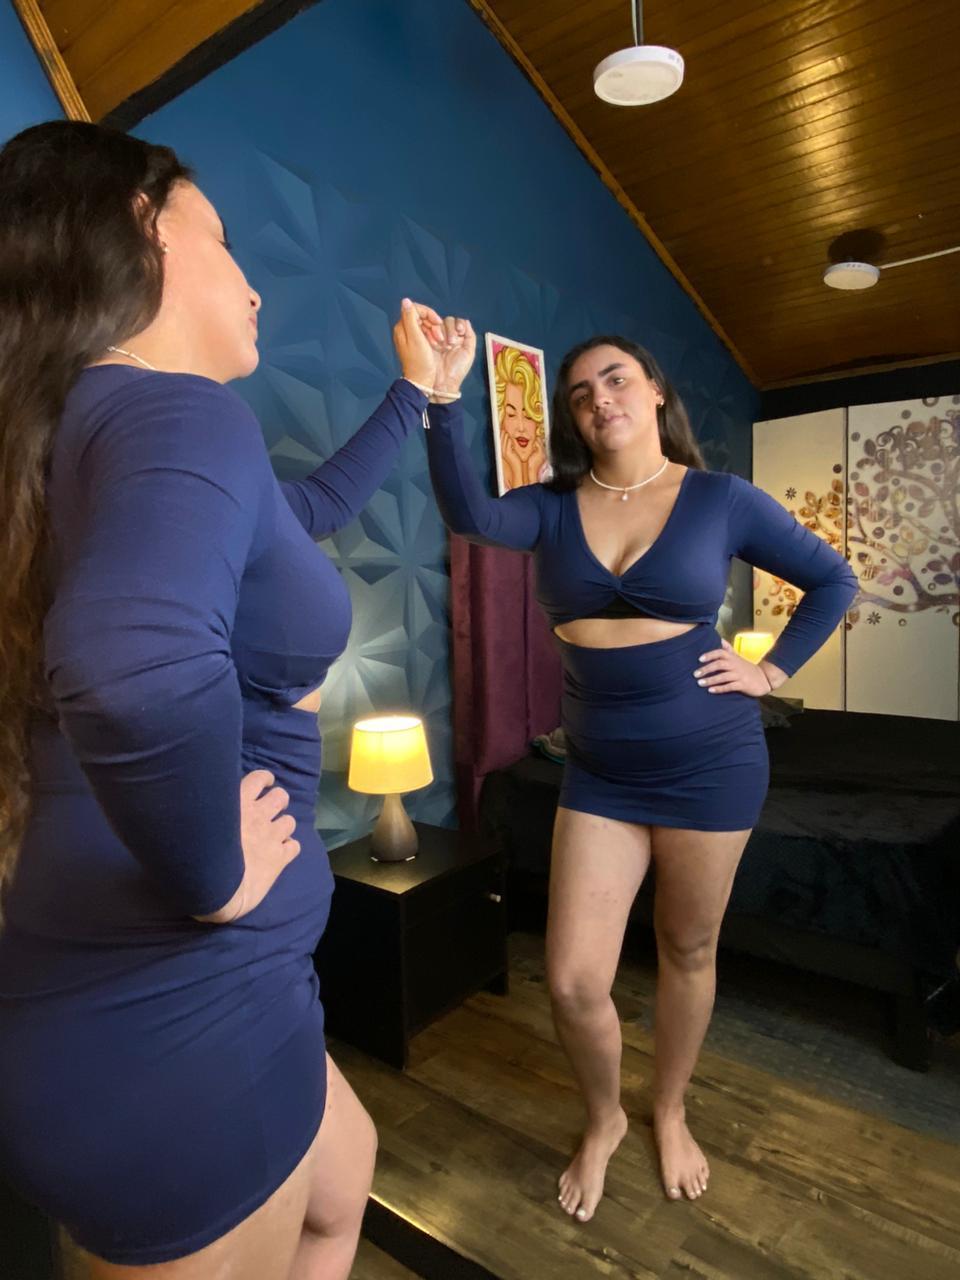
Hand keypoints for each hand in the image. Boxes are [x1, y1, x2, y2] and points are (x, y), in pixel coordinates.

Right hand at [194, 770, 299, 923]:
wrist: (212, 885)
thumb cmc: (194, 852)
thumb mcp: (195, 822)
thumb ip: (201, 809)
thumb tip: (186, 804)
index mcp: (238, 802)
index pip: (260, 778)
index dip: (265, 780)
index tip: (264, 784)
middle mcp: (259, 815)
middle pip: (281, 796)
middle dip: (277, 801)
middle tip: (269, 810)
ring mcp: (272, 836)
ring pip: (290, 821)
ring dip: (283, 825)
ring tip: (274, 833)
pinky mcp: (281, 858)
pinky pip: (295, 846)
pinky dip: (289, 848)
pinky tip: (280, 854)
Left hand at [392, 298, 443, 388]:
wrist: (421, 381)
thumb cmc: (420, 362)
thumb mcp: (416, 338)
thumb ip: (410, 318)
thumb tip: (406, 301)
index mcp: (402, 327)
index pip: (415, 309)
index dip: (429, 313)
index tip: (437, 322)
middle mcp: (404, 330)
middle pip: (421, 316)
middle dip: (433, 323)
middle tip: (438, 336)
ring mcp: (410, 337)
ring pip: (425, 324)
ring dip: (435, 330)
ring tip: (438, 342)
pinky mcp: (416, 343)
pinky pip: (426, 333)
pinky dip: (433, 336)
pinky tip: (436, 344)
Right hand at [432, 315, 476, 394]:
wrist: (444, 382)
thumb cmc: (457, 370)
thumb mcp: (469, 353)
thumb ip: (470, 336)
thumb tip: (466, 322)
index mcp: (459, 338)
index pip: (458, 322)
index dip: (459, 324)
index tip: (460, 332)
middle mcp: (447, 336)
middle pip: (448, 321)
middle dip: (450, 330)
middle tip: (451, 342)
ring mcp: (437, 338)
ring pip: (438, 325)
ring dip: (442, 332)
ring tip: (444, 346)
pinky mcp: (427, 341)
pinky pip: (429, 331)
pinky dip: (433, 334)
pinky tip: (436, 345)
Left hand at [692, 639, 774, 697]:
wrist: (764, 678)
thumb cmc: (746, 667)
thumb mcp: (738, 657)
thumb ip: (727, 649)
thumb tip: (719, 638)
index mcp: (733, 658)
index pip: (720, 653)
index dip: (710, 655)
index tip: (700, 659)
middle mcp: (735, 665)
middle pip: (719, 664)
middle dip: (706, 669)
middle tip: (695, 674)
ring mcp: (739, 675)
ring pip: (723, 676)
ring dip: (711, 680)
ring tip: (700, 683)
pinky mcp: (743, 685)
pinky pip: (730, 687)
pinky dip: (720, 688)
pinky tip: (711, 690)